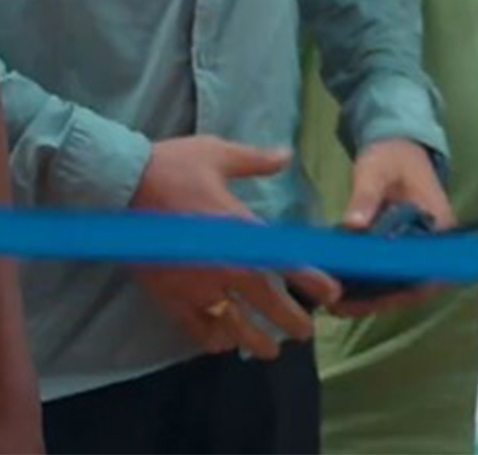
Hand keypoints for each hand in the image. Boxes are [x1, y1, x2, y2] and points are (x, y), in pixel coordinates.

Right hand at [130, 137, 340, 358]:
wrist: (117, 185)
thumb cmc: (171, 167)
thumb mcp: (219, 153)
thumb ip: (255, 161)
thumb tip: (286, 156)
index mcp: (239, 229)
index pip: (284, 262)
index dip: (311, 280)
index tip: (331, 294)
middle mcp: (222, 263)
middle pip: (263, 302)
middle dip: (288, 320)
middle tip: (306, 334)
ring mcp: (193, 283)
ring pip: (230, 322)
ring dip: (252, 339)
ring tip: (268, 351)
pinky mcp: (166, 294)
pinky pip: (192, 325)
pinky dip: (209, 337)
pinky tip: (221, 343)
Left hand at [328, 139, 454, 318]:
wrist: (397, 145)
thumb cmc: (391, 156)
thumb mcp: (375, 171)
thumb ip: (365, 197)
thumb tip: (353, 226)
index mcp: (438, 225)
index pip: (427, 270)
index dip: (400, 291)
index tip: (366, 299)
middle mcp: (434, 243)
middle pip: (412, 285)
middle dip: (377, 299)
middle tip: (339, 305)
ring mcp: (419, 247)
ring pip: (400, 284)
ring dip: (370, 296)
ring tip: (333, 303)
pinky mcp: (403, 247)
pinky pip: (390, 273)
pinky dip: (368, 284)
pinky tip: (341, 288)